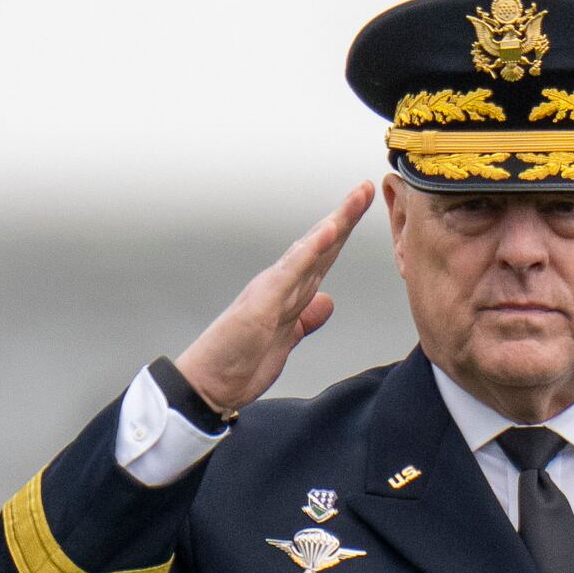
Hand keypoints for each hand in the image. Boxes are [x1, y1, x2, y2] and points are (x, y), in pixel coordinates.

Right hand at [167, 183, 375, 418]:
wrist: (208, 384)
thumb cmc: (238, 364)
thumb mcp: (285, 340)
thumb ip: (305, 318)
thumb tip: (326, 301)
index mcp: (286, 292)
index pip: (321, 258)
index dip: (343, 234)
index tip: (361, 209)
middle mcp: (279, 284)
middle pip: (320, 246)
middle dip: (345, 216)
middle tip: (365, 188)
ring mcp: (271, 290)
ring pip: (309, 251)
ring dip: (334, 224)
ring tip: (354, 199)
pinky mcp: (263, 303)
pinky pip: (293, 272)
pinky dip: (312, 250)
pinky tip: (329, 231)